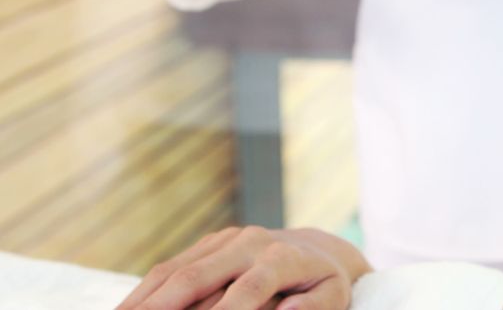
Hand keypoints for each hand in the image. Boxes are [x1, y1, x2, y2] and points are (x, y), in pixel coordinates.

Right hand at [117, 226, 371, 309]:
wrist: (317, 248)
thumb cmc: (325, 283)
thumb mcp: (333, 296)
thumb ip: (312, 308)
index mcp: (281, 258)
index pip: (247, 290)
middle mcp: (249, 242)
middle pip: (196, 276)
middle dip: (161, 306)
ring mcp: (226, 240)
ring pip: (174, 269)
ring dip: (142, 299)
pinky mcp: (210, 243)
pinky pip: (171, 265)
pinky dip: (146, 289)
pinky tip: (127, 309)